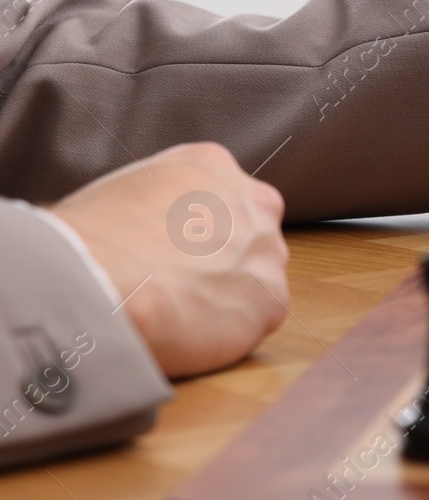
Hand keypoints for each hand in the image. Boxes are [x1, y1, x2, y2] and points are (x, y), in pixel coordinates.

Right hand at [51, 142, 289, 378]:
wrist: (96, 278)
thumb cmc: (87, 238)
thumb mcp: (127, 189)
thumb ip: (162, 201)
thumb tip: (157, 229)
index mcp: (213, 166)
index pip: (222, 199)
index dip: (196, 232)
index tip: (174, 253)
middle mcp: (254, 203)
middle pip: (247, 238)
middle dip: (220, 263)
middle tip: (177, 285)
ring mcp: (268, 253)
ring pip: (255, 281)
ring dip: (225, 299)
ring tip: (175, 310)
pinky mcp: (271, 302)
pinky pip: (254, 322)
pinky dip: (225, 334)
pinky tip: (187, 331)